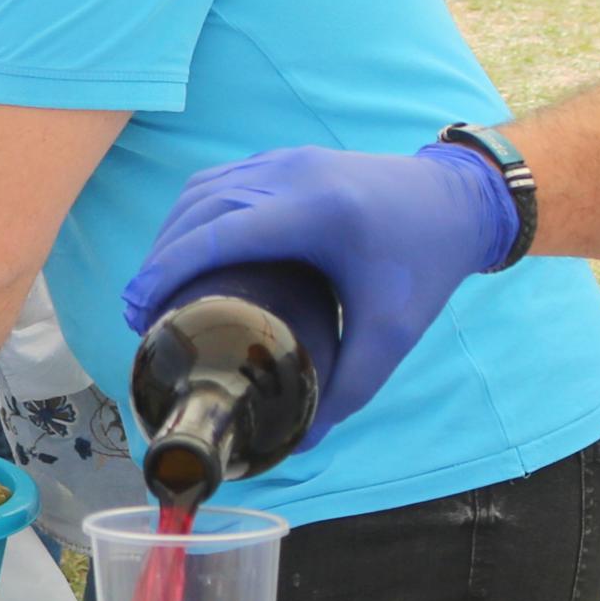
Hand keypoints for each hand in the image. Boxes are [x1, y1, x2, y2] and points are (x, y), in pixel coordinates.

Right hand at [117, 142, 517, 437]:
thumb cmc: (425, 267)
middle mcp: (292, 174)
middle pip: (199, 209)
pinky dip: (193, 215)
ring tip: (155, 285)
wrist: (460, 202)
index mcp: (316, 211)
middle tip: (140, 312)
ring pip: (203, 190)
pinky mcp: (285, 158)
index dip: (168, 269)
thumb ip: (349, 389)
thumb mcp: (392, 335)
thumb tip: (300, 442)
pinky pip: (220, 180)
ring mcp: (286, 158)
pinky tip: (186, 249)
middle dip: (159, 259)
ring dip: (170, 234)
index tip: (140, 310)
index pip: (220, 234)